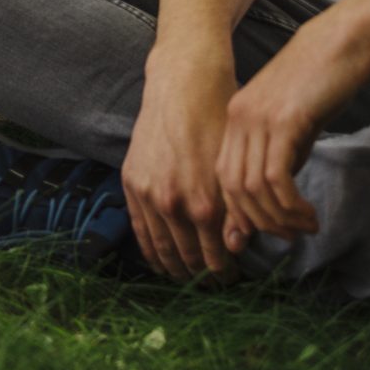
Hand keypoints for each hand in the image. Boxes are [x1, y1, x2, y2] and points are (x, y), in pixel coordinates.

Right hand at [123, 49, 239, 280]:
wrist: (183, 87)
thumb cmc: (218, 122)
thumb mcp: (235, 169)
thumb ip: (237, 211)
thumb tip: (238, 247)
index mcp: (205, 204)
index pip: (216, 257)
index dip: (226, 273)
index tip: (232, 278)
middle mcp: (174, 205)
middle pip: (187, 258)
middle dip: (202, 274)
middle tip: (212, 282)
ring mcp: (148, 195)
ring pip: (161, 248)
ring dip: (175, 268)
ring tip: (186, 276)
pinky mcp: (131, 183)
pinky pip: (138, 228)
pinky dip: (149, 250)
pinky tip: (158, 261)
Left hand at [217, 3, 369, 249]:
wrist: (345, 39)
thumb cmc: (324, 81)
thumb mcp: (294, 124)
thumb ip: (280, 156)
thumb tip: (276, 201)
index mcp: (235, 117)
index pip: (224, 179)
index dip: (243, 213)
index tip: (270, 232)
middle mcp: (238, 118)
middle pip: (232, 189)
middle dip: (261, 223)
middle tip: (292, 236)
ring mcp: (258, 119)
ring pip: (253, 189)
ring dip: (279, 219)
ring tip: (306, 227)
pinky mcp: (284, 121)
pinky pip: (275, 178)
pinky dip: (290, 205)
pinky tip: (309, 214)